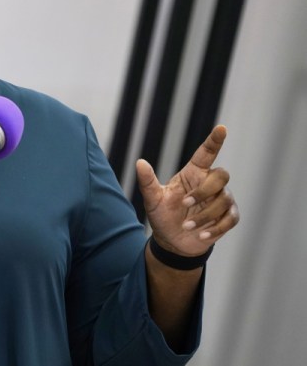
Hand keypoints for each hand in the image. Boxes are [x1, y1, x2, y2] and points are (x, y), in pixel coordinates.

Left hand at [136, 125, 239, 256]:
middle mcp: (209, 183)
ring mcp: (221, 199)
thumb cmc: (163, 215)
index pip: (206, 153)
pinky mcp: (227, 217)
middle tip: (185, 204)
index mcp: (192, 174)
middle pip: (221, 175)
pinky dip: (216, 228)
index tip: (221, 128)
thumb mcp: (153, 199)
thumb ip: (147, 182)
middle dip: (205, 191)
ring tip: (187, 226)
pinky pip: (231, 218)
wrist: (172, 241)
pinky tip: (202, 235)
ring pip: (224, 200)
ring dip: (204, 216)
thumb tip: (139, 162)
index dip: (214, 140)